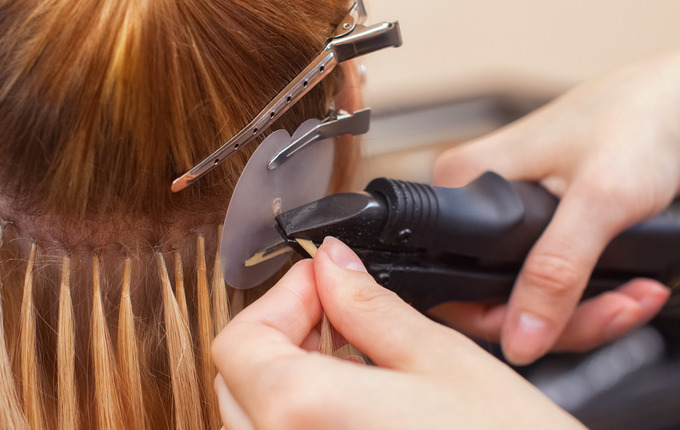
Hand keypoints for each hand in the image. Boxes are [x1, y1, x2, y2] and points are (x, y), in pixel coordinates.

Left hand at [213, 237, 583, 429]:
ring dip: (288, 374)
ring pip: (254, 416)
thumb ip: (370, 307)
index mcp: (302, 415)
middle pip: (239, 378)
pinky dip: (301, 414)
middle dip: (282, 331)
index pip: (240, 341)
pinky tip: (353, 401)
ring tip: (350, 355)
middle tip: (336, 311)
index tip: (323, 282)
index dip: (282, 297)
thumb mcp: (440, 360)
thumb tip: (333, 264)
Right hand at [432, 41, 679, 364]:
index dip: (501, 317)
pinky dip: (592, 297)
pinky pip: (550, 282)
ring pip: (527, 295)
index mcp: (462, 181)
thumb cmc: (638, 120)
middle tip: (615, 310)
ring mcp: (507, 215)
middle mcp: (476, 197)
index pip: (452, 280)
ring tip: (634, 296)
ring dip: (587, 311)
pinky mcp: (540, 226)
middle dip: (561, 319)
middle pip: (492, 296)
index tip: (555, 326)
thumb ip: (554, 273)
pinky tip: (628, 286)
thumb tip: (520, 337)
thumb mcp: (597, 201)